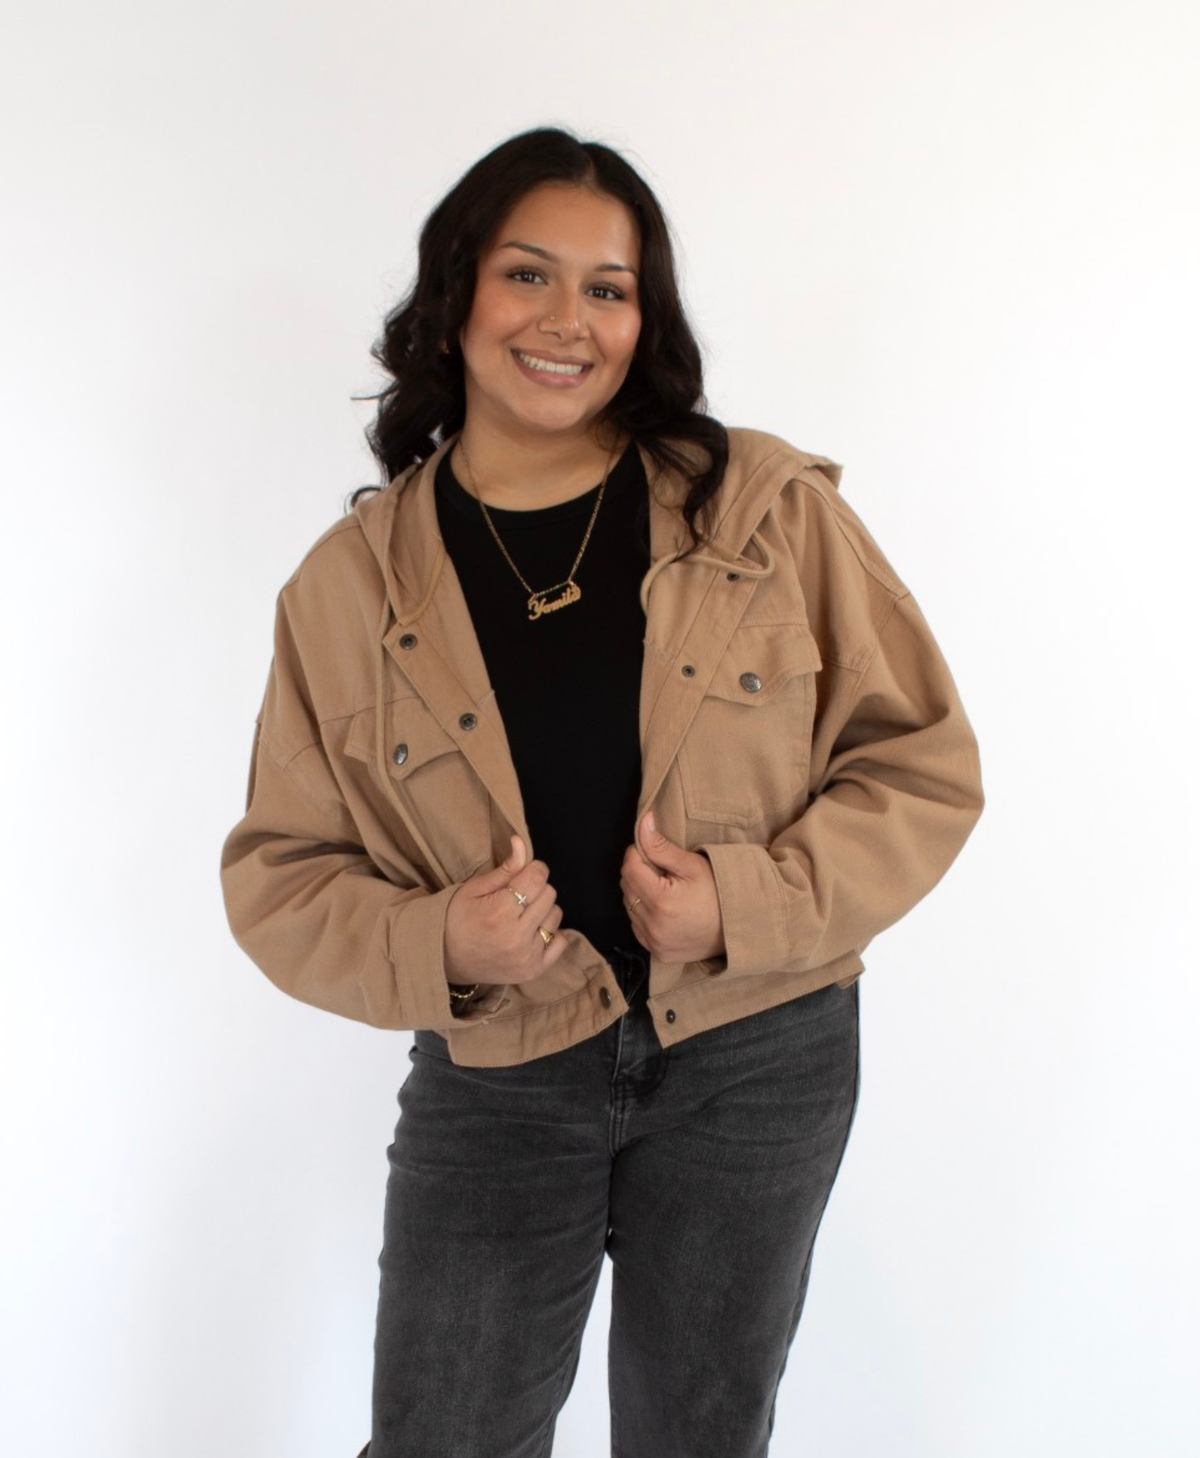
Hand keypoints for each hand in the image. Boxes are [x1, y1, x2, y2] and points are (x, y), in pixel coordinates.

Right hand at [444, 835, 567, 985]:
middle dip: (535, 889)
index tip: (521, 875)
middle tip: (516, 897)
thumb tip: (521, 841)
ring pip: (556, 915)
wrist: (446, 960)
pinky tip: (531, 932)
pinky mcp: (533, 970)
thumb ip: (505, 868)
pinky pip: (560, 942)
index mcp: (500, 912)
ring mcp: (527, 956)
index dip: (531, 870)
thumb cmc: (457, 919)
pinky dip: (550, 934)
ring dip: (542, 911)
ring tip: (520, 916)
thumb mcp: (474, 889)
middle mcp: (517, 936)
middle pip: (549, 893)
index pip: (538, 876)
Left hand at [620, 812, 725, 963]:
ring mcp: (654, 942)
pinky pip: (637, 926)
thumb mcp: (693, 865)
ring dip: (640, 894)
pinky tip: (665, 909)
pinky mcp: (657, 952)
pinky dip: (644, 915)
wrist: (738, 929)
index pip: (629, 868)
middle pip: (626, 887)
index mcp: (661, 900)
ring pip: (629, 906)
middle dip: (639, 873)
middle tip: (663, 871)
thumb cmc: (718, 892)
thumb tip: (642, 822)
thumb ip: (661, 846)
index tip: (653, 852)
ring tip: (666, 890)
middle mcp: (653, 925)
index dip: (637, 854)